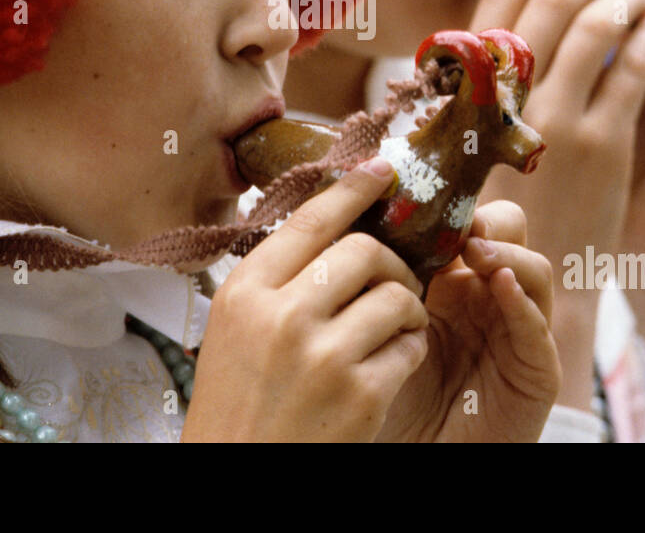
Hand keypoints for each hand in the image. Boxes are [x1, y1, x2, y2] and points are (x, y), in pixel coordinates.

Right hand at [182, 158, 427, 441]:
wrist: (236, 474)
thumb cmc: (237, 401)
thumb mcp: (234, 328)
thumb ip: (275, 279)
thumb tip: (330, 223)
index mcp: (245, 292)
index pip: (311, 220)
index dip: (352, 188)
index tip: (381, 170)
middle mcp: (281, 317)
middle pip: (365, 252)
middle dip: (392, 264)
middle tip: (394, 282)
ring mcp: (323, 357)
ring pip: (397, 298)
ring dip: (408, 311)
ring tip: (396, 328)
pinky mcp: (360, 396)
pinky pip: (410, 348)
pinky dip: (411, 351)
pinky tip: (392, 365)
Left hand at [376, 201, 559, 441]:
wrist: (407, 455)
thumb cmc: (384, 390)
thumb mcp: (374, 324)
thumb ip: (376, 278)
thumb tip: (352, 210)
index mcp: (452, 278)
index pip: (467, 221)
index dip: (451, 206)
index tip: (422, 197)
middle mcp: (490, 296)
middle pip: (508, 233)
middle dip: (486, 221)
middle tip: (457, 223)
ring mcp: (517, 329)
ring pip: (533, 271)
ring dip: (507, 253)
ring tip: (476, 251)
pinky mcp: (535, 370)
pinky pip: (537, 328)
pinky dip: (522, 302)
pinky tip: (499, 284)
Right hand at [472, 0, 644, 407]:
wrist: (531, 285)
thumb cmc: (504, 208)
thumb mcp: (480, 139)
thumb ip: (493, 82)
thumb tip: (520, 18)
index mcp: (466, 93)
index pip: (497, 3)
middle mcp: (501, 100)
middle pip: (545, 1)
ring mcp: (551, 122)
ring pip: (592, 25)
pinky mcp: (600, 148)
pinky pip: (631, 71)